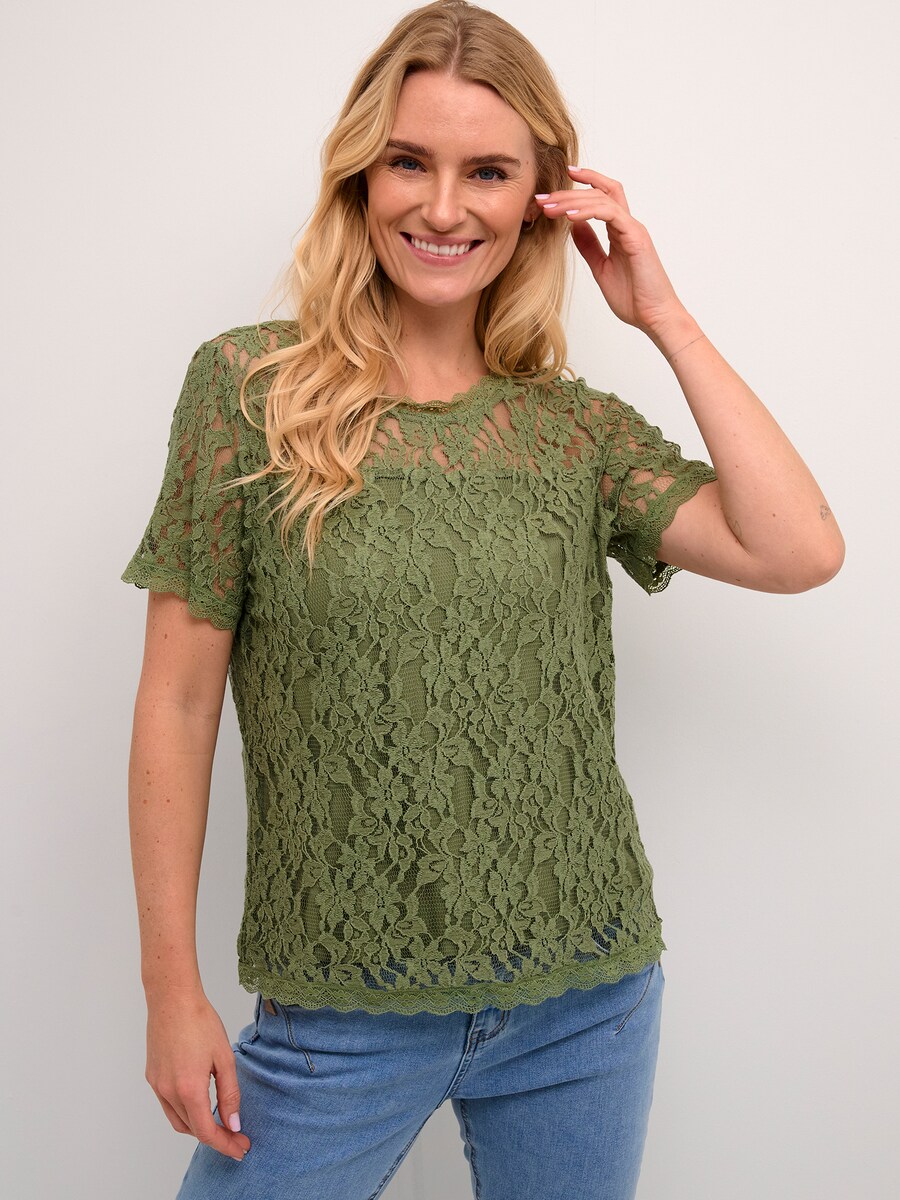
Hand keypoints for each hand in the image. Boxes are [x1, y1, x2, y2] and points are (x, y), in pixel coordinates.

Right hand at [144, 988, 251, 1161]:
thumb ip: (229, 1094)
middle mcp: (168, 1092)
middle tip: (237, 1137)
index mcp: (189, 1089)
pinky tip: (199, 1104)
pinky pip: (168, 1106)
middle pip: (192, 1129)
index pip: (207, 1132)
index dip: (226, 1144)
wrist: (172, 999)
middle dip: (216, 1137)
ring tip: (220, 1123)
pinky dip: (185, 1113)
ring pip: (178, 1120)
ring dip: (198, 1127)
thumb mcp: (224, 1058)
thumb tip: (234, 1123)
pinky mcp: (152, 1077)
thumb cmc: (200, 1022)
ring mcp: (157, 1086)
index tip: (242, 1148)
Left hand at [536, 166, 688, 339]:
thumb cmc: (633, 298)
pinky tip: (570, 216)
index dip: (581, 185)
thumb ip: (589, 247)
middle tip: (541, 199)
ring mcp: (633, 229)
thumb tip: (574, 227)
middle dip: (567, 193)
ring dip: (573, 200)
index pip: (602, 196)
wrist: (654, 317)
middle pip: (598, 193)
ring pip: (602, 199)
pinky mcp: (637, 238)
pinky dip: (589, 211)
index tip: (554, 189)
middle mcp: (627, 225)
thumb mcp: (601, 269)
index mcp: (620, 231)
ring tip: (549, 207)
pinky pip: (611, 214)